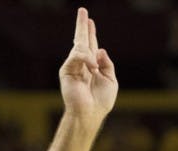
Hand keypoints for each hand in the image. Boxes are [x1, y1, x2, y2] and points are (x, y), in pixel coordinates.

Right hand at [59, 7, 116, 123]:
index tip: (89, 20)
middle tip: (82, 10)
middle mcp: (81, 64)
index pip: (91, 45)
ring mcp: (73, 67)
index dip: (91, 32)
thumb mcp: (111, 80)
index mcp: (92, 66)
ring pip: (81, 47)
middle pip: (81, 40)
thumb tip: (99, 49)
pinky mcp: (66, 70)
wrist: (90, 113)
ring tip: (94, 69)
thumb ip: (107, 63)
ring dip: (90, 54)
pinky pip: (77, 56)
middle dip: (81, 26)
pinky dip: (86, 59)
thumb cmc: (101, 101)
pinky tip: (92, 68)